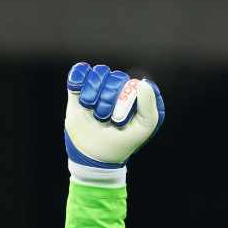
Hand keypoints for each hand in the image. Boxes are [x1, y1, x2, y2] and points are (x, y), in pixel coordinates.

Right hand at [64, 63, 164, 185]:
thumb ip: (149, 109)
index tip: (121, 117)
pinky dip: (78, 78)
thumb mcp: (142, 130)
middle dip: (108, 98)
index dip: (126, 97)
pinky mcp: (80, 90)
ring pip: (98, 73)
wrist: (93, 156)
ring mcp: (99, 88)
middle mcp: (118, 90)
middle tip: (104, 117)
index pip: (134, 83)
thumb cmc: (120, 144)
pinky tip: (79, 92)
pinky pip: (80, 72)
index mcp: (135, 98)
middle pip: (115, 76)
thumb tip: (142, 83)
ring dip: (93, 92)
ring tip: (92, 110)